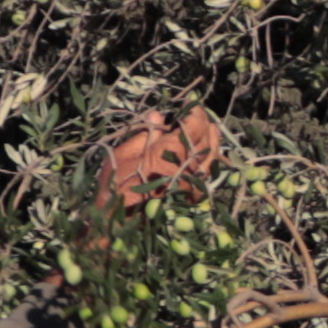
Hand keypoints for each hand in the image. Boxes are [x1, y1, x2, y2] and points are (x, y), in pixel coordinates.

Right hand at [96, 108, 221, 209]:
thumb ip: (146, 134)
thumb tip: (158, 115)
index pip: (194, 126)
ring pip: (212, 157)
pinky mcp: (192, 196)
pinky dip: (209, 159)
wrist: (119, 223)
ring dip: (212, 140)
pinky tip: (203, 153)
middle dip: (206, 123)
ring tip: (207, 129)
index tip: (191, 103)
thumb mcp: (123, 154)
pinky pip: (208, 173)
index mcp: (169, 153)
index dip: (196, 112)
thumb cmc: (115, 187)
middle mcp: (187, 168)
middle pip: (208, 139)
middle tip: (199, 114)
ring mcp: (193, 185)